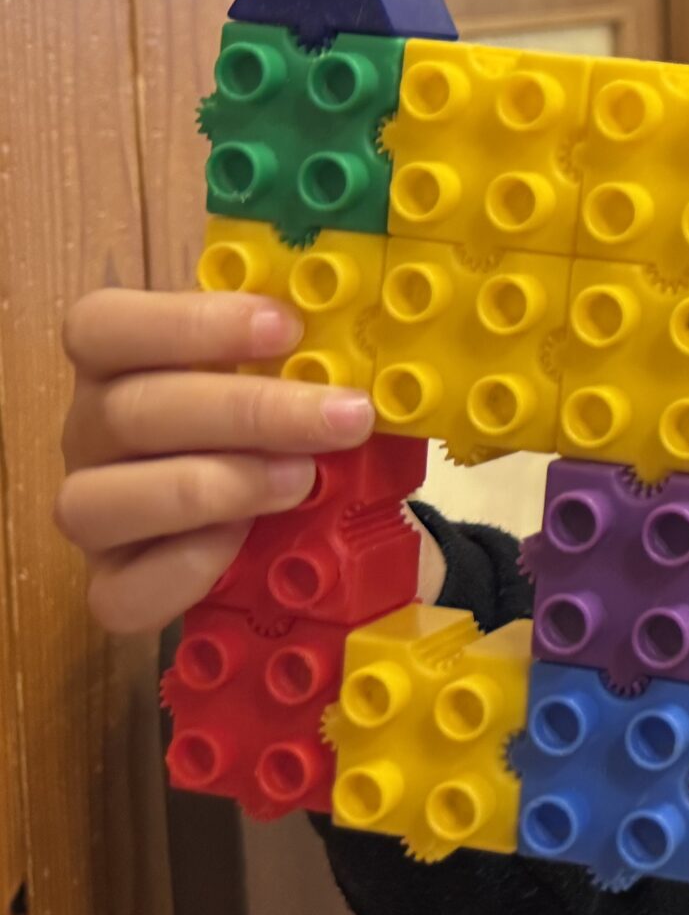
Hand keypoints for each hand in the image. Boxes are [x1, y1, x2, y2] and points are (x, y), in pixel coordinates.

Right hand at [57, 289, 377, 633]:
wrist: (279, 522)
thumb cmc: (276, 426)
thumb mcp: (289, 375)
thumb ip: (304, 354)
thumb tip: (371, 342)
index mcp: (121, 362)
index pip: (103, 325)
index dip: (188, 323)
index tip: (286, 327)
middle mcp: (91, 432)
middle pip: (129, 412)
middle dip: (248, 412)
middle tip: (341, 416)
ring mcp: (95, 510)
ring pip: (102, 501)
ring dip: (213, 487)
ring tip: (302, 480)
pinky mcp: (112, 583)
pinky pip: (121, 591)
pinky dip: (188, 566)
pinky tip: (246, 542)